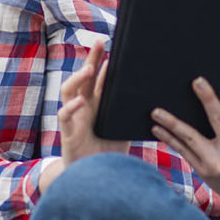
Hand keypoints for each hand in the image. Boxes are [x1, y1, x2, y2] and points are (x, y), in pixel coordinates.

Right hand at [44, 42, 126, 190]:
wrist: (95, 178)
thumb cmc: (110, 153)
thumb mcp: (124, 128)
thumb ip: (132, 113)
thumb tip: (154, 98)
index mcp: (98, 104)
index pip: (100, 76)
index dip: (104, 61)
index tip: (113, 43)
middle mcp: (84, 107)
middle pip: (84, 77)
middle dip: (91, 58)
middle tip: (99, 41)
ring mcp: (74, 118)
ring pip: (69, 91)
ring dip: (78, 78)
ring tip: (89, 69)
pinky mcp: (68, 134)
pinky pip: (64, 116)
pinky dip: (72, 107)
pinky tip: (81, 101)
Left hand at [150, 66, 219, 219]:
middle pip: (218, 120)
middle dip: (208, 99)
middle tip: (197, 81)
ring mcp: (215, 163)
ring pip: (190, 137)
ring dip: (171, 123)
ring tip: (156, 111)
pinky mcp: (202, 170)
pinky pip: (182, 150)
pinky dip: (169, 138)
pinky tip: (157, 128)